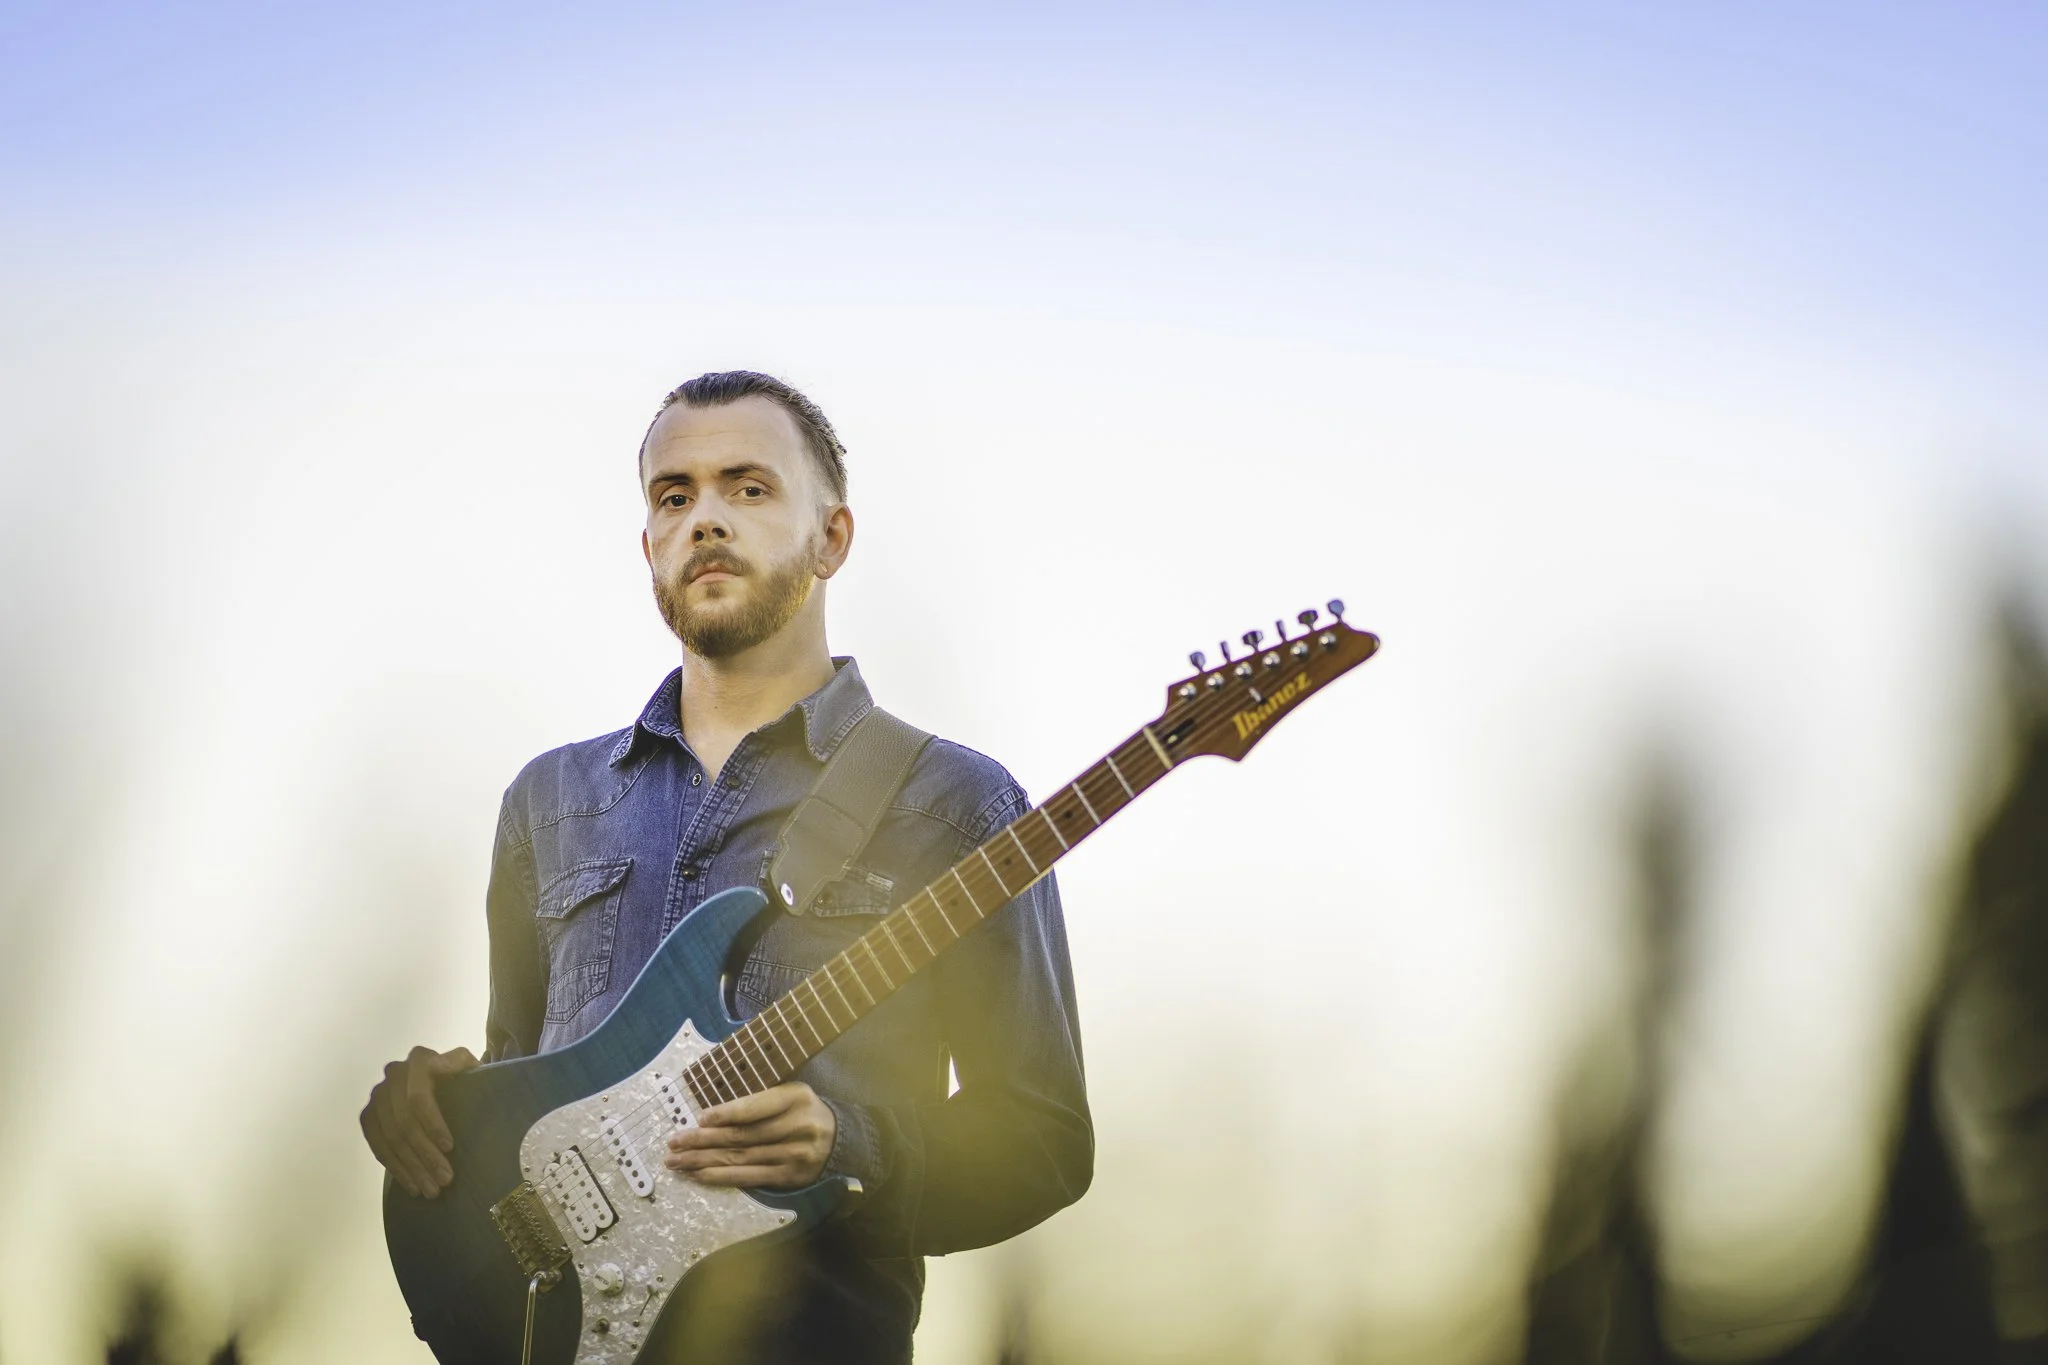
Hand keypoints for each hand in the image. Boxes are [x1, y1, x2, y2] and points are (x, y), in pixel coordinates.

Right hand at [361, 1045, 478, 1197]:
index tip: (450, 1148)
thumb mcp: (470, 1068)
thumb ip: (464, 1066)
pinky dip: (396, 1169)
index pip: (419, 1097)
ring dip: (412, 1168)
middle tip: (445, 1179)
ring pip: (391, 1138)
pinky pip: (377, 1147)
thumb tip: (448, 1068)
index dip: (432, 1124)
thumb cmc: (463, 1079)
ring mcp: (377, 1095)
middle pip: (404, 1122)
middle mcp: (393, 1074)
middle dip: (425, 1154)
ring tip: (432, 1190)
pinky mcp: (368, 1116)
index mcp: (420, 1059)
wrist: (442, 1082)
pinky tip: (413, 1186)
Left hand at [666, 1082, 835, 1189]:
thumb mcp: (790, 1094)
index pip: (755, 1107)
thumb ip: (759, 1102)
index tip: (700, 1118)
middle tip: (674, 1142)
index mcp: (795, 1098)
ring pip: (740, 1158)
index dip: (727, 1113)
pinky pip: (748, 1178)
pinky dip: (721, 1177)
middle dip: (703, 1140)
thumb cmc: (803, 1112)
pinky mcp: (788, 1177)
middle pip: (742, 1136)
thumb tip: (712, 1117)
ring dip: (704, 1161)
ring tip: (677, 1161)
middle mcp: (796, 1126)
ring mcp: (793, 1154)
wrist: (840, 1140)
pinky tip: (699, 1175)